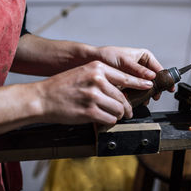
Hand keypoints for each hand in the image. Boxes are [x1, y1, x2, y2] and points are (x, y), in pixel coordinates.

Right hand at [36, 61, 152, 124]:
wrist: (42, 98)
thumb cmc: (61, 86)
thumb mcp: (83, 73)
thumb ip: (102, 78)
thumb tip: (122, 89)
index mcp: (97, 68)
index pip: (126, 77)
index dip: (139, 83)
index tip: (148, 86)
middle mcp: (97, 80)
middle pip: (123, 97)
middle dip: (127, 107)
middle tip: (128, 112)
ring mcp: (93, 96)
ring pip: (118, 109)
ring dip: (117, 115)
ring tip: (113, 116)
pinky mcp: (89, 111)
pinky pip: (109, 119)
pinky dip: (109, 121)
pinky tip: (103, 119)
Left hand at [95, 46, 173, 98]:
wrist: (91, 62)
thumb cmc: (106, 56)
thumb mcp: (124, 62)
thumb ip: (137, 70)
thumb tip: (152, 76)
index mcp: (145, 57)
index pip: (159, 68)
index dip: (165, 78)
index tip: (168, 86)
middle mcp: (142, 66)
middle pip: (154, 80)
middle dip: (155, 89)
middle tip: (155, 96)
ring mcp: (136, 76)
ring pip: (146, 87)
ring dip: (146, 94)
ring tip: (144, 100)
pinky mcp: (129, 84)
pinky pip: (137, 91)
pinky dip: (137, 96)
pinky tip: (136, 100)